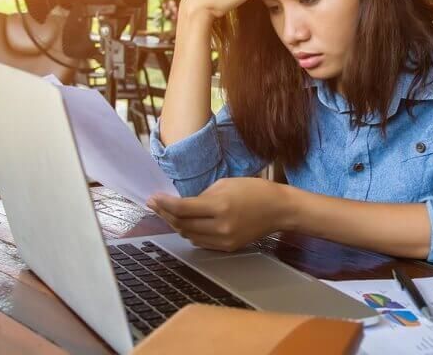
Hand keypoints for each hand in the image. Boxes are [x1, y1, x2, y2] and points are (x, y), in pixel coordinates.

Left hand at [146, 178, 291, 251]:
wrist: (279, 210)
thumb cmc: (255, 191)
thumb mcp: (226, 184)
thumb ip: (202, 195)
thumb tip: (183, 204)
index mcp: (220, 206)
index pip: (182, 208)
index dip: (164, 204)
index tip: (152, 198)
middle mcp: (220, 227)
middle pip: (182, 224)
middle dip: (166, 214)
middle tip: (155, 205)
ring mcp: (224, 240)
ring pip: (189, 235)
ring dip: (176, 224)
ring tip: (168, 213)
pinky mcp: (227, 248)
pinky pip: (201, 242)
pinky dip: (191, 233)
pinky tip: (187, 223)